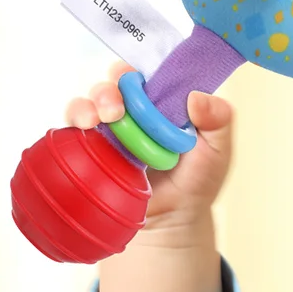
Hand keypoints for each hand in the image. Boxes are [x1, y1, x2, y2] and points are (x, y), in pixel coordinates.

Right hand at [64, 60, 235, 232]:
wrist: (174, 219)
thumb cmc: (197, 180)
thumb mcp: (218, 151)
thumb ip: (218, 121)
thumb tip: (196, 97)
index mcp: (161, 101)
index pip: (144, 73)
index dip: (136, 71)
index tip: (136, 80)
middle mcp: (132, 109)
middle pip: (112, 84)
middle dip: (109, 90)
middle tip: (115, 109)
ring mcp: (110, 129)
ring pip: (89, 102)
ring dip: (89, 105)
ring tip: (98, 120)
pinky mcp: (92, 147)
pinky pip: (74, 128)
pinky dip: (75, 122)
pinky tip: (84, 129)